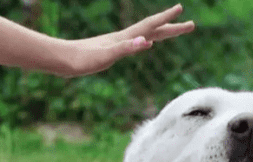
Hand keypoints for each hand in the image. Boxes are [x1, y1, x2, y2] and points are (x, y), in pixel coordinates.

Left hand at [64, 4, 194, 76]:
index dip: (166, 18)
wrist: (61, 60)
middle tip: (191, 24)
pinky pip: (136, 43)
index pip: (150, 25)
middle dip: (172, 27)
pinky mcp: (110, 50)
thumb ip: (126, 48)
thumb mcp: (106, 56)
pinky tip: (147, 43)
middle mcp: (123, 38)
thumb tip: (147, 42)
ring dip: (161, 32)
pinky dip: (145, 41)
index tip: (181, 10)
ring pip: (145, 35)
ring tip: (173, 30)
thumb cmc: (82, 60)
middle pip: (153, 29)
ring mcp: (117, 43)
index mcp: (124, 38)